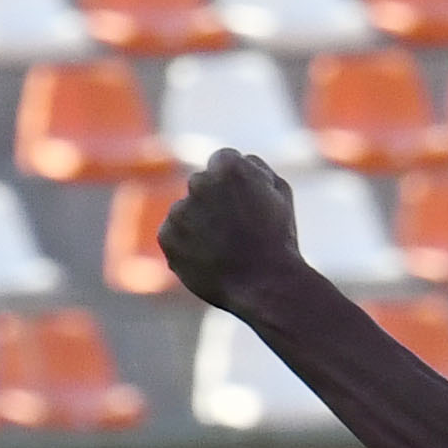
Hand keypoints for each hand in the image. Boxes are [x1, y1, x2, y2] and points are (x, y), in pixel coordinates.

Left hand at [156, 147, 301, 311]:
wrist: (265, 286)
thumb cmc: (278, 240)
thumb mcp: (280, 193)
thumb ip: (255, 168)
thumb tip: (238, 160)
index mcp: (228, 166)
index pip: (222, 161)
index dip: (236, 184)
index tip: (245, 204)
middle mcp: (198, 183)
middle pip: (202, 185)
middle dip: (214, 202)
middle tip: (236, 231)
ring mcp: (179, 210)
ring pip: (185, 211)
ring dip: (199, 224)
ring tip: (224, 250)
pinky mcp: (167, 236)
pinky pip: (173, 235)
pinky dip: (186, 246)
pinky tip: (209, 260)